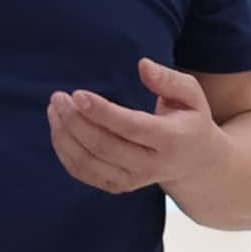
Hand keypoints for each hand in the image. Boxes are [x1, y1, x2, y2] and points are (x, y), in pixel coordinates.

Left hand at [50, 56, 222, 198]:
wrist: (195, 163)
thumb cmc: (190, 120)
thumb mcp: (192, 95)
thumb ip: (169, 79)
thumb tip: (142, 65)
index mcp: (172, 141)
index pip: (131, 128)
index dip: (102, 112)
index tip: (78, 94)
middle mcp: (152, 166)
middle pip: (104, 147)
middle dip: (76, 121)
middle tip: (59, 97)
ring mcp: (133, 180)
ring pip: (89, 162)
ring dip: (65, 136)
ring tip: (55, 108)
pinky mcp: (118, 185)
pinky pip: (83, 173)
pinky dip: (65, 151)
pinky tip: (59, 128)